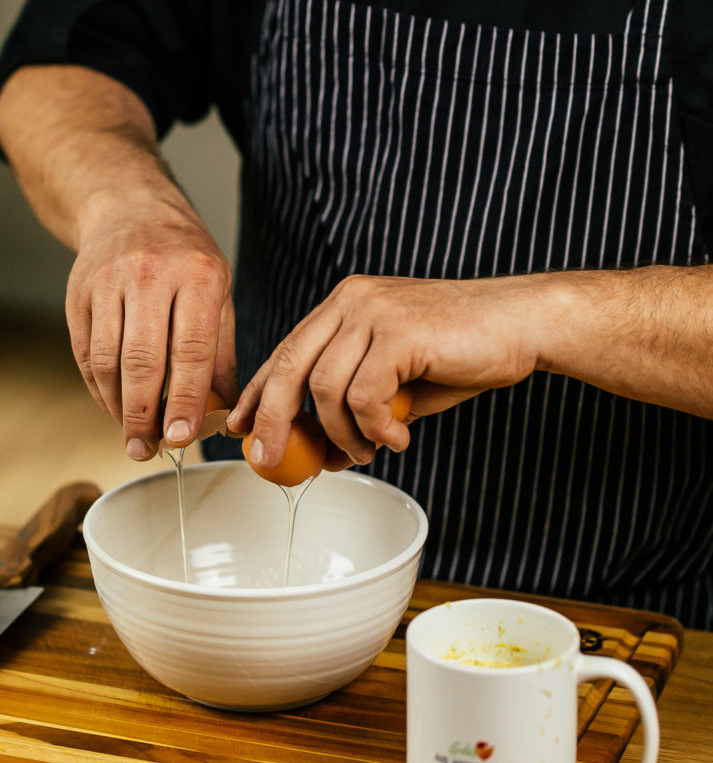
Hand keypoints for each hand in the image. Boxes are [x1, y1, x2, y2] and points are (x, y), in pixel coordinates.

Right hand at [66, 195, 237, 459]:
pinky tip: (114, 407)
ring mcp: (108, 281)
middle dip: (145, 414)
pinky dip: (98, 388)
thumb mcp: (219, 294)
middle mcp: (150, 275)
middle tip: (148, 450)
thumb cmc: (185, 259)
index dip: (186, 399)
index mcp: (196, 275)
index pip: (191, 349)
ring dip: (118, 407)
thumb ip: (222, 355)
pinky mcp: (78, 292)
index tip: (182, 438)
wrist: (130, 207)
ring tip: (132, 437)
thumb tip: (231, 415)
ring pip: (107, 359)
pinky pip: (85, 353)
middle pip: (143, 359)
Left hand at [227, 273, 543, 469]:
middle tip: (270, 461)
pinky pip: (364, 395)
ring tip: (369, 452)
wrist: (522, 325)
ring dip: (342, 434)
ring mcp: (373, 311)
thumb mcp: (397, 387)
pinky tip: (399, 438)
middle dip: (274, 421)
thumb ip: (357, 411)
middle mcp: (351, 301)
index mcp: (345, 306)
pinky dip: (376, 428)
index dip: (260, 393)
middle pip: (290, 366)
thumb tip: (323, 454)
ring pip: (325, 387)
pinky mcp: (397, 330)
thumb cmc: (462, 354)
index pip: (287, 351)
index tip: (242, 428)